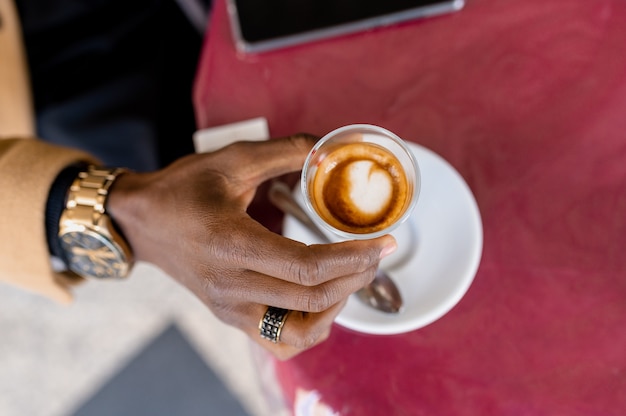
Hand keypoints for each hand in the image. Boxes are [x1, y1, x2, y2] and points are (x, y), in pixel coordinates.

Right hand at [107, 134, 396, 359]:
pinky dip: (310, 328)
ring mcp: (230, 310)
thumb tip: (329, 147)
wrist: (142, 223)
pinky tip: (321, 300)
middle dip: (356, 277)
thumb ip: (285, 152)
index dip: (354, 257)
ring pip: (299, 333)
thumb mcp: (231, 160)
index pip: (306, 267)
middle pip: (311, 299)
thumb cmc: (183, 189)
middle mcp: (230, 287)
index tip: (384, 243)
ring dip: (336, 308)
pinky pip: (280, 341)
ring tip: (351, 278)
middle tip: (377, 254)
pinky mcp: (231, 318)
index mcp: (231, 244)